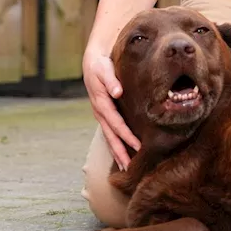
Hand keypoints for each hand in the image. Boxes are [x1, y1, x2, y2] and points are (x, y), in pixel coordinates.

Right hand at [82, 47, 140, 169]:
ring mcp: (101, 115)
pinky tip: (121, 154)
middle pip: (111, 136)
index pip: (116, 123)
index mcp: (101, 103)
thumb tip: (118, 92)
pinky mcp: (104, 114)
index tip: (138, 147)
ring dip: (116, 152)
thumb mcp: (104, 69)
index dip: (127, 136)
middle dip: (120, 152)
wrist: (92, 63)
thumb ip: (111, 80)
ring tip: (125, 167)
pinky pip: (109, 132)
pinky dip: (115, 144)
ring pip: (109, 137)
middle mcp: (100, 112)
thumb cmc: (101, 65)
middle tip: (130, 168)